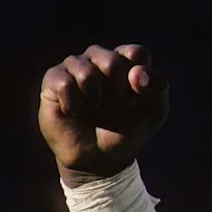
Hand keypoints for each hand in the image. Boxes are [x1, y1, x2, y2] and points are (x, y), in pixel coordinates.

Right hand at [39, 44, 169, 186]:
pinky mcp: (53, 80)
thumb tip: (137, 72)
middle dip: (117, 91)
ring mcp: (75, 66)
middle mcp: (100, 58)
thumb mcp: (155, 111)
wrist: (100, 159)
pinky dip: (73, 104)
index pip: (135, 53)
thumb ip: (158, 87)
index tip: (136, 99)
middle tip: (113, 106)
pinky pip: (64, 83)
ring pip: (86, 71)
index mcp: (127, 61)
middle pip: (113, 60)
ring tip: (94, 109)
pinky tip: (74, 112)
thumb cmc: (128, 131)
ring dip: (95, 99)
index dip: (139, 78)